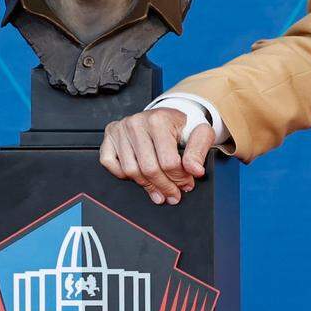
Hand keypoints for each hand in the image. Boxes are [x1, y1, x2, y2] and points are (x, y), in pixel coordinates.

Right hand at [99, 107, 215, 204]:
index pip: (168, 162)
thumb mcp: (200, 133)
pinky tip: (139, 176)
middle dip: (164, 187)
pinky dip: (123, 175)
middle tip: (173, 194)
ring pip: (130, 170)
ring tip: (159, 191)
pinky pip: (110, 164)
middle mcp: (137, 123)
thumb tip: (195, 170)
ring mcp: (121, 129)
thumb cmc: (182, 125)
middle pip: (149, 169)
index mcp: (159, 120)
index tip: (187, 184)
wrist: (169, 115)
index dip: (179, 178)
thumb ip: (199, 151)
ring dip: (147, 186)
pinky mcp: (110, 136)